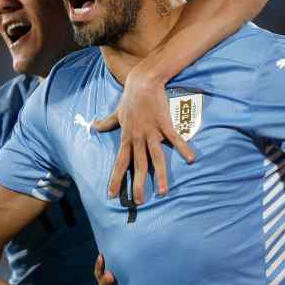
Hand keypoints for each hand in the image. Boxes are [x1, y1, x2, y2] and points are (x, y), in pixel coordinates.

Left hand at [95, 63, 194, 202]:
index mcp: (127, 138)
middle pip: (137, 165)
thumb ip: (107, 123)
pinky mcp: (165, 125)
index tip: (111, 194)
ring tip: (162, 191)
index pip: (120, 163)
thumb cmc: (130, 99)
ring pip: (155, 158)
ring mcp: (152, 132)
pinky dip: (183, 148)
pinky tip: (191, 159)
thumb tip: (93, 126)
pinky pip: (175, 139)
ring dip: (159, 175)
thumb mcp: (117, 113)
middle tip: (138, 202)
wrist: (142, 82)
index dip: (115, 179)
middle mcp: (138, 138)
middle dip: (137, 184)